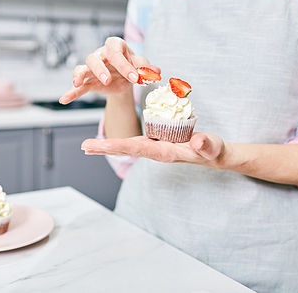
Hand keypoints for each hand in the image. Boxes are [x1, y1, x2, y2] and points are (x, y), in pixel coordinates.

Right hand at [59, 37, 150, 103]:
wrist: (126, 76)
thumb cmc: (133, 66)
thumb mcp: (141, 66)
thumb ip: (147, 68)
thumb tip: (157, 72)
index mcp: (115, 46)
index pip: (116, 52)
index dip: (125, 65)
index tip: (135, 78)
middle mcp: (101, 55)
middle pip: (94, 58)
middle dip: (100, 69)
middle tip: (107, 81)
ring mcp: (93, 67)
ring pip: (83, 68)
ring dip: (81, 75)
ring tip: (79, 83)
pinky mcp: (89, 81)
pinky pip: (78, 86)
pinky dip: (71, 92)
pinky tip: (64, 99)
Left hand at [81, 132, 227, 168]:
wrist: (214, 155)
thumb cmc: (213, 150)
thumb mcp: (212, 147)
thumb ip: (205, 145)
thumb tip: (197, 142)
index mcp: (164, 152)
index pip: (138, 148)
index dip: (119, 145)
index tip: (102, 144)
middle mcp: (155, 151)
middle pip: (126, 149)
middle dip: (105, 148)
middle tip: (84, 146)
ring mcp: (154, 148)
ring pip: (126, 147)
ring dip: (107, 146)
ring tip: (88, 145)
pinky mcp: (156, 143)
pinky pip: (133, 143)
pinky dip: (118, 142)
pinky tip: (108, 142)